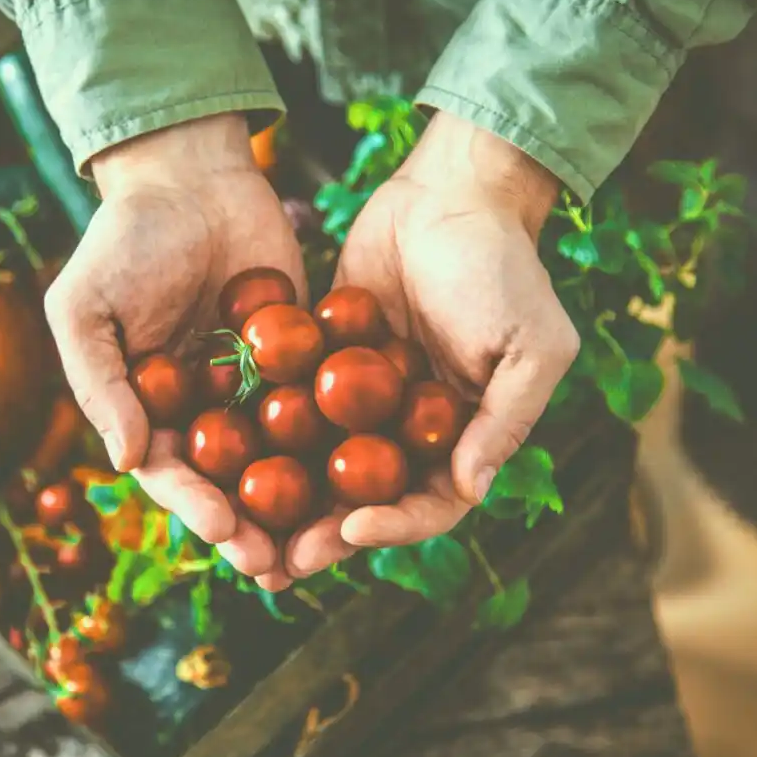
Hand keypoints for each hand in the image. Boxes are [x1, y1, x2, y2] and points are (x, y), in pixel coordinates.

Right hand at [43, 113, 307, 576]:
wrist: (191, 178)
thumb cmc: (124, 241)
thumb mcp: (85, 308)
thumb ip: (99, 383)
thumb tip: (127, 460)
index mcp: (150, 410)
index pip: (172, 472)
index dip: (196, 505)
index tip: (225, 531)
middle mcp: (205, 410)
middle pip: (231, 480)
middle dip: (254, 526)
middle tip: (282, 565)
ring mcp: (256, 388)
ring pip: (282, 457)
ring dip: (302, 504)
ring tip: (328, 543)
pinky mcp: (301, 358)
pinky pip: (321, 403)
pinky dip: (342, 438)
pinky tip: (371, 471)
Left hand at [259, 111, 579, 589]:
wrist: (450, 194)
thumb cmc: (503, 268)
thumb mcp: (531, 345)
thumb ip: (504, 420)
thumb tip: (470, 490)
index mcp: (461, 436)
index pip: (430, 503)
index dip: (393, 526)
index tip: (350, 529)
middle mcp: (409, 428)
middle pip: (365, 498)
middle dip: (324, 532)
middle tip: (279, 562)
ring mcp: (363, 398)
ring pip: (321, 463)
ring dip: (287, 500)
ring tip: (242, 528)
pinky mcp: (324, 362)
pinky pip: (293, 405)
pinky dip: (264, 433)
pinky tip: (225, 455)